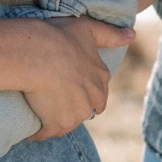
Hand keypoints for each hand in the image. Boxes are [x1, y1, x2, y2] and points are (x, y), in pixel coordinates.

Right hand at [23, 15, 134, 139]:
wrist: (36, 54)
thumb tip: (132, 36)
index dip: (84, 94)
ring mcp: (75, 114)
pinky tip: (29, 126)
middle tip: (53, 100)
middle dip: (72, 109)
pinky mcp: (57, 124)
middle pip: (84, 111)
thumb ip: (110, 34)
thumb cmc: (59, 37)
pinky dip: (37, 132)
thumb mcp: (88, 28)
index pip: (99, 96)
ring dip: (54, 121)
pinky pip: (44, 133)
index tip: (70, 89)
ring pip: (66, 123)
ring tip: (39, 111)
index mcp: (100, 78)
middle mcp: (92, 99)